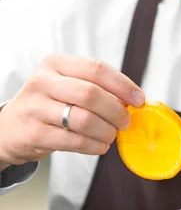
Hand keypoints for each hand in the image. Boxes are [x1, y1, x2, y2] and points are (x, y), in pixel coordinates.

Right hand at [0, 55, 145, 165]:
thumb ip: (95, 88)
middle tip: (125, 122)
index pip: (96, 69)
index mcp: (55, 64)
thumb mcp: (65, 87)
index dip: (123, 85)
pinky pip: (74, 141)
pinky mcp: (36, 133)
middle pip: (91, 94)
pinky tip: (100, 145)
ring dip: (106, 131)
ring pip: (84, 119)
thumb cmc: (47, 106)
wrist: (10, 129)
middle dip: (116, 111)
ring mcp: (37, 108)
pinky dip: (94, 145)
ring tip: (111, 135)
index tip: (139, 100)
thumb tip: (132, 101)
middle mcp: (43, 82)